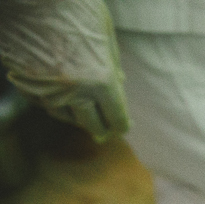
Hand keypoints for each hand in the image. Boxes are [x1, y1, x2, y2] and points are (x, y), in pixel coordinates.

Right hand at [0, 0, 128, 141]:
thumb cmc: (72, 5)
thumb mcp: (104, 30)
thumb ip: (113, 61)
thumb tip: (119, 83)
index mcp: (101, 79)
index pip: (116, 117)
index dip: (121, 125)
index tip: (123, 127)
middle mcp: (74, 90)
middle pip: (92, 124)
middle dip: (101, 127)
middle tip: (105, 131)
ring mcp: (45, 89)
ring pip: (64, 115)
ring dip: (75, 116)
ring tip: (83, 114)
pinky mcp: (23, 82)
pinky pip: (40, 102)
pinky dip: (51, 102)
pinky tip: (58, 98)